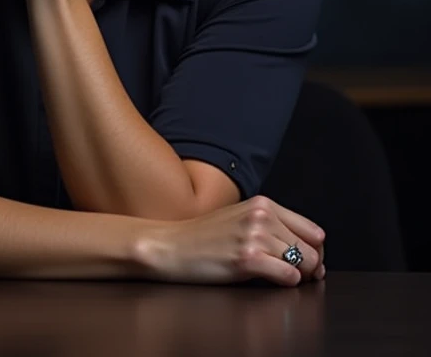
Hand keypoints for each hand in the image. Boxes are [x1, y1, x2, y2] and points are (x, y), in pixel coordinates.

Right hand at [137, 194, 326, 287]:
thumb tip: (310, 251)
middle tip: (296, 276)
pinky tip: (268, 279)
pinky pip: (288, 276)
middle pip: (312, 250)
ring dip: (297, 276)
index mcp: (264, 204)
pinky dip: (285, 283)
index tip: (308, 264)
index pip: (313, 230)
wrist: (172, 246)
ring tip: (277, 276)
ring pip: (304, 264)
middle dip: (309, 268)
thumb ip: (272, 226)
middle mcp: (262, 216)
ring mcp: (255, 236)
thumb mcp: (241, 218)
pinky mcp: (248, 259)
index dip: (315, 252)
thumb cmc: (204, 237)